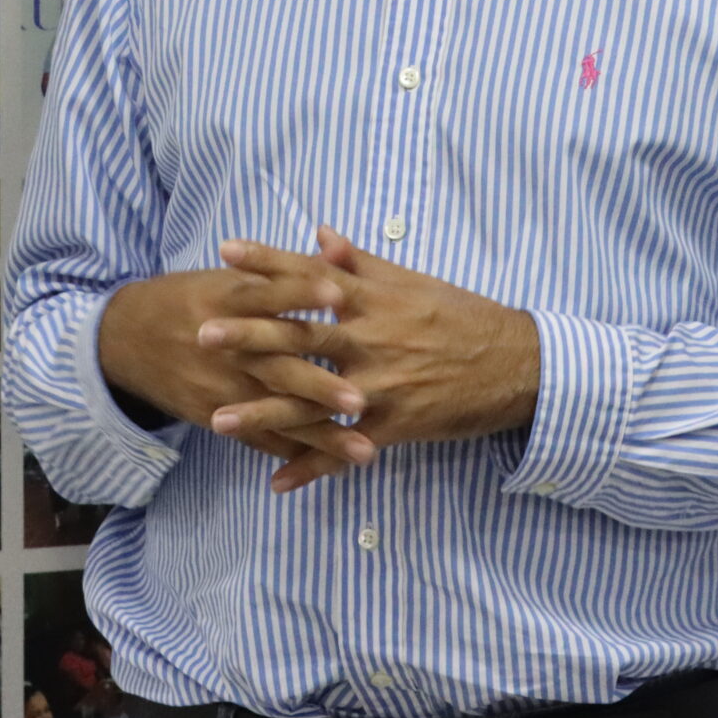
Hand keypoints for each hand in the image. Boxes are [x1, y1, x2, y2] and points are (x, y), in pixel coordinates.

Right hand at [97, 264, 372, 490]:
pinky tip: (332, 466)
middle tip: (360, 400)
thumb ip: (281, 274)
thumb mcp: (227, 278)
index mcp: (229, 303)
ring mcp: (221, 387)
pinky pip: (259, 439)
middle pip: (277, 366)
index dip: (301, 291)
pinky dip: (294, 453)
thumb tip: (336, 255)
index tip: (339, 293)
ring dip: (321, 436)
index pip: (269, 294)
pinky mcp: (214, 415)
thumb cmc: (190, 300)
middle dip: (319, 386)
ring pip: (276, 414)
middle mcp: (227, 348)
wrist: (126, 338)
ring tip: (364, 452)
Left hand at [202, 228, 540, 491]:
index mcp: (372, 299)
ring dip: (263, 411)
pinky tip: (275, 483)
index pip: (310, 274)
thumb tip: (320, 234)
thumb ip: (361, 262)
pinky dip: (311, 468)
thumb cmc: (463, 316)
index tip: (225, 251)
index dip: (267, 262)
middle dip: (249, 335)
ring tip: (216, 418)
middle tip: (202, 331)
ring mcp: (380, 384)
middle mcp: (370, 338)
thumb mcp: (413, 281)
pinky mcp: (393, 424)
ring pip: (312, 401)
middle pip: (300, 335)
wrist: (516, 364)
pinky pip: (343, 449)